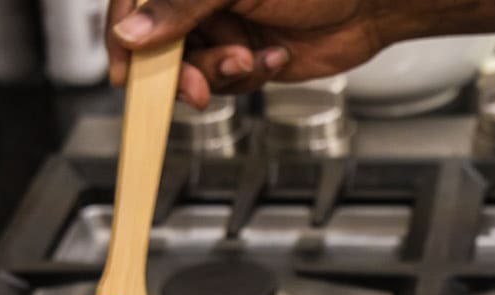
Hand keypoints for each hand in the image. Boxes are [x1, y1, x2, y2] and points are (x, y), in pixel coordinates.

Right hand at [106, 0, 392, 107]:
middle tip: (197, 87)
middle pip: (160, 43)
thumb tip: (131, 32)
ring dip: (219, 75)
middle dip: (179, 70)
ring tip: (250, 60)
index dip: (124, 36)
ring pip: (192, 69)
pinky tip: (274, 58)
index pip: (135, 2)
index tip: (123, 73)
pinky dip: (248, 79)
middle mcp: (201, 0)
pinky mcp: (247, 56)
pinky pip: (227, 83)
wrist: (370, 3)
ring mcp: (224, 27)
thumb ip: (179, 7)